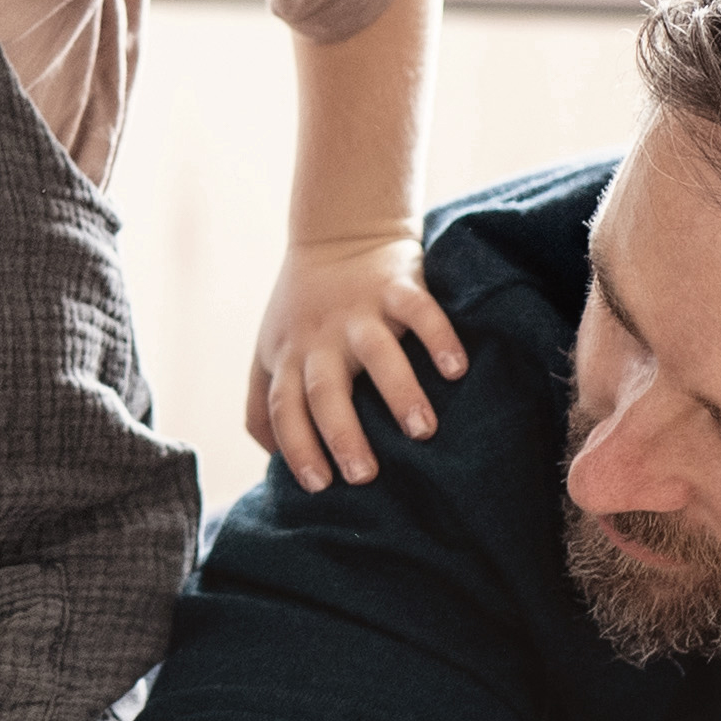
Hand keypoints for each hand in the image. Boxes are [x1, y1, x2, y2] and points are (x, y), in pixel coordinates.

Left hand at [246, 229, 469, 487]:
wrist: (338, 234)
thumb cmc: (304, 310)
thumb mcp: (270, 352)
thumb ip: (263, 404)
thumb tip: (271, 461)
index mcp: (289, 358)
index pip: (283, 408)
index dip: (296, 446)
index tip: (319, 487)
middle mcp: (321, 339)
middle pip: (324, 390)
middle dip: (341, 434)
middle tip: (365, 476)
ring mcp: (359, 311)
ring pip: (376, 352)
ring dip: (398, 392)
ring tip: (422, 432)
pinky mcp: (397, 285)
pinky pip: (419, 310)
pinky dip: (438, 337)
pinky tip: (457, 370)